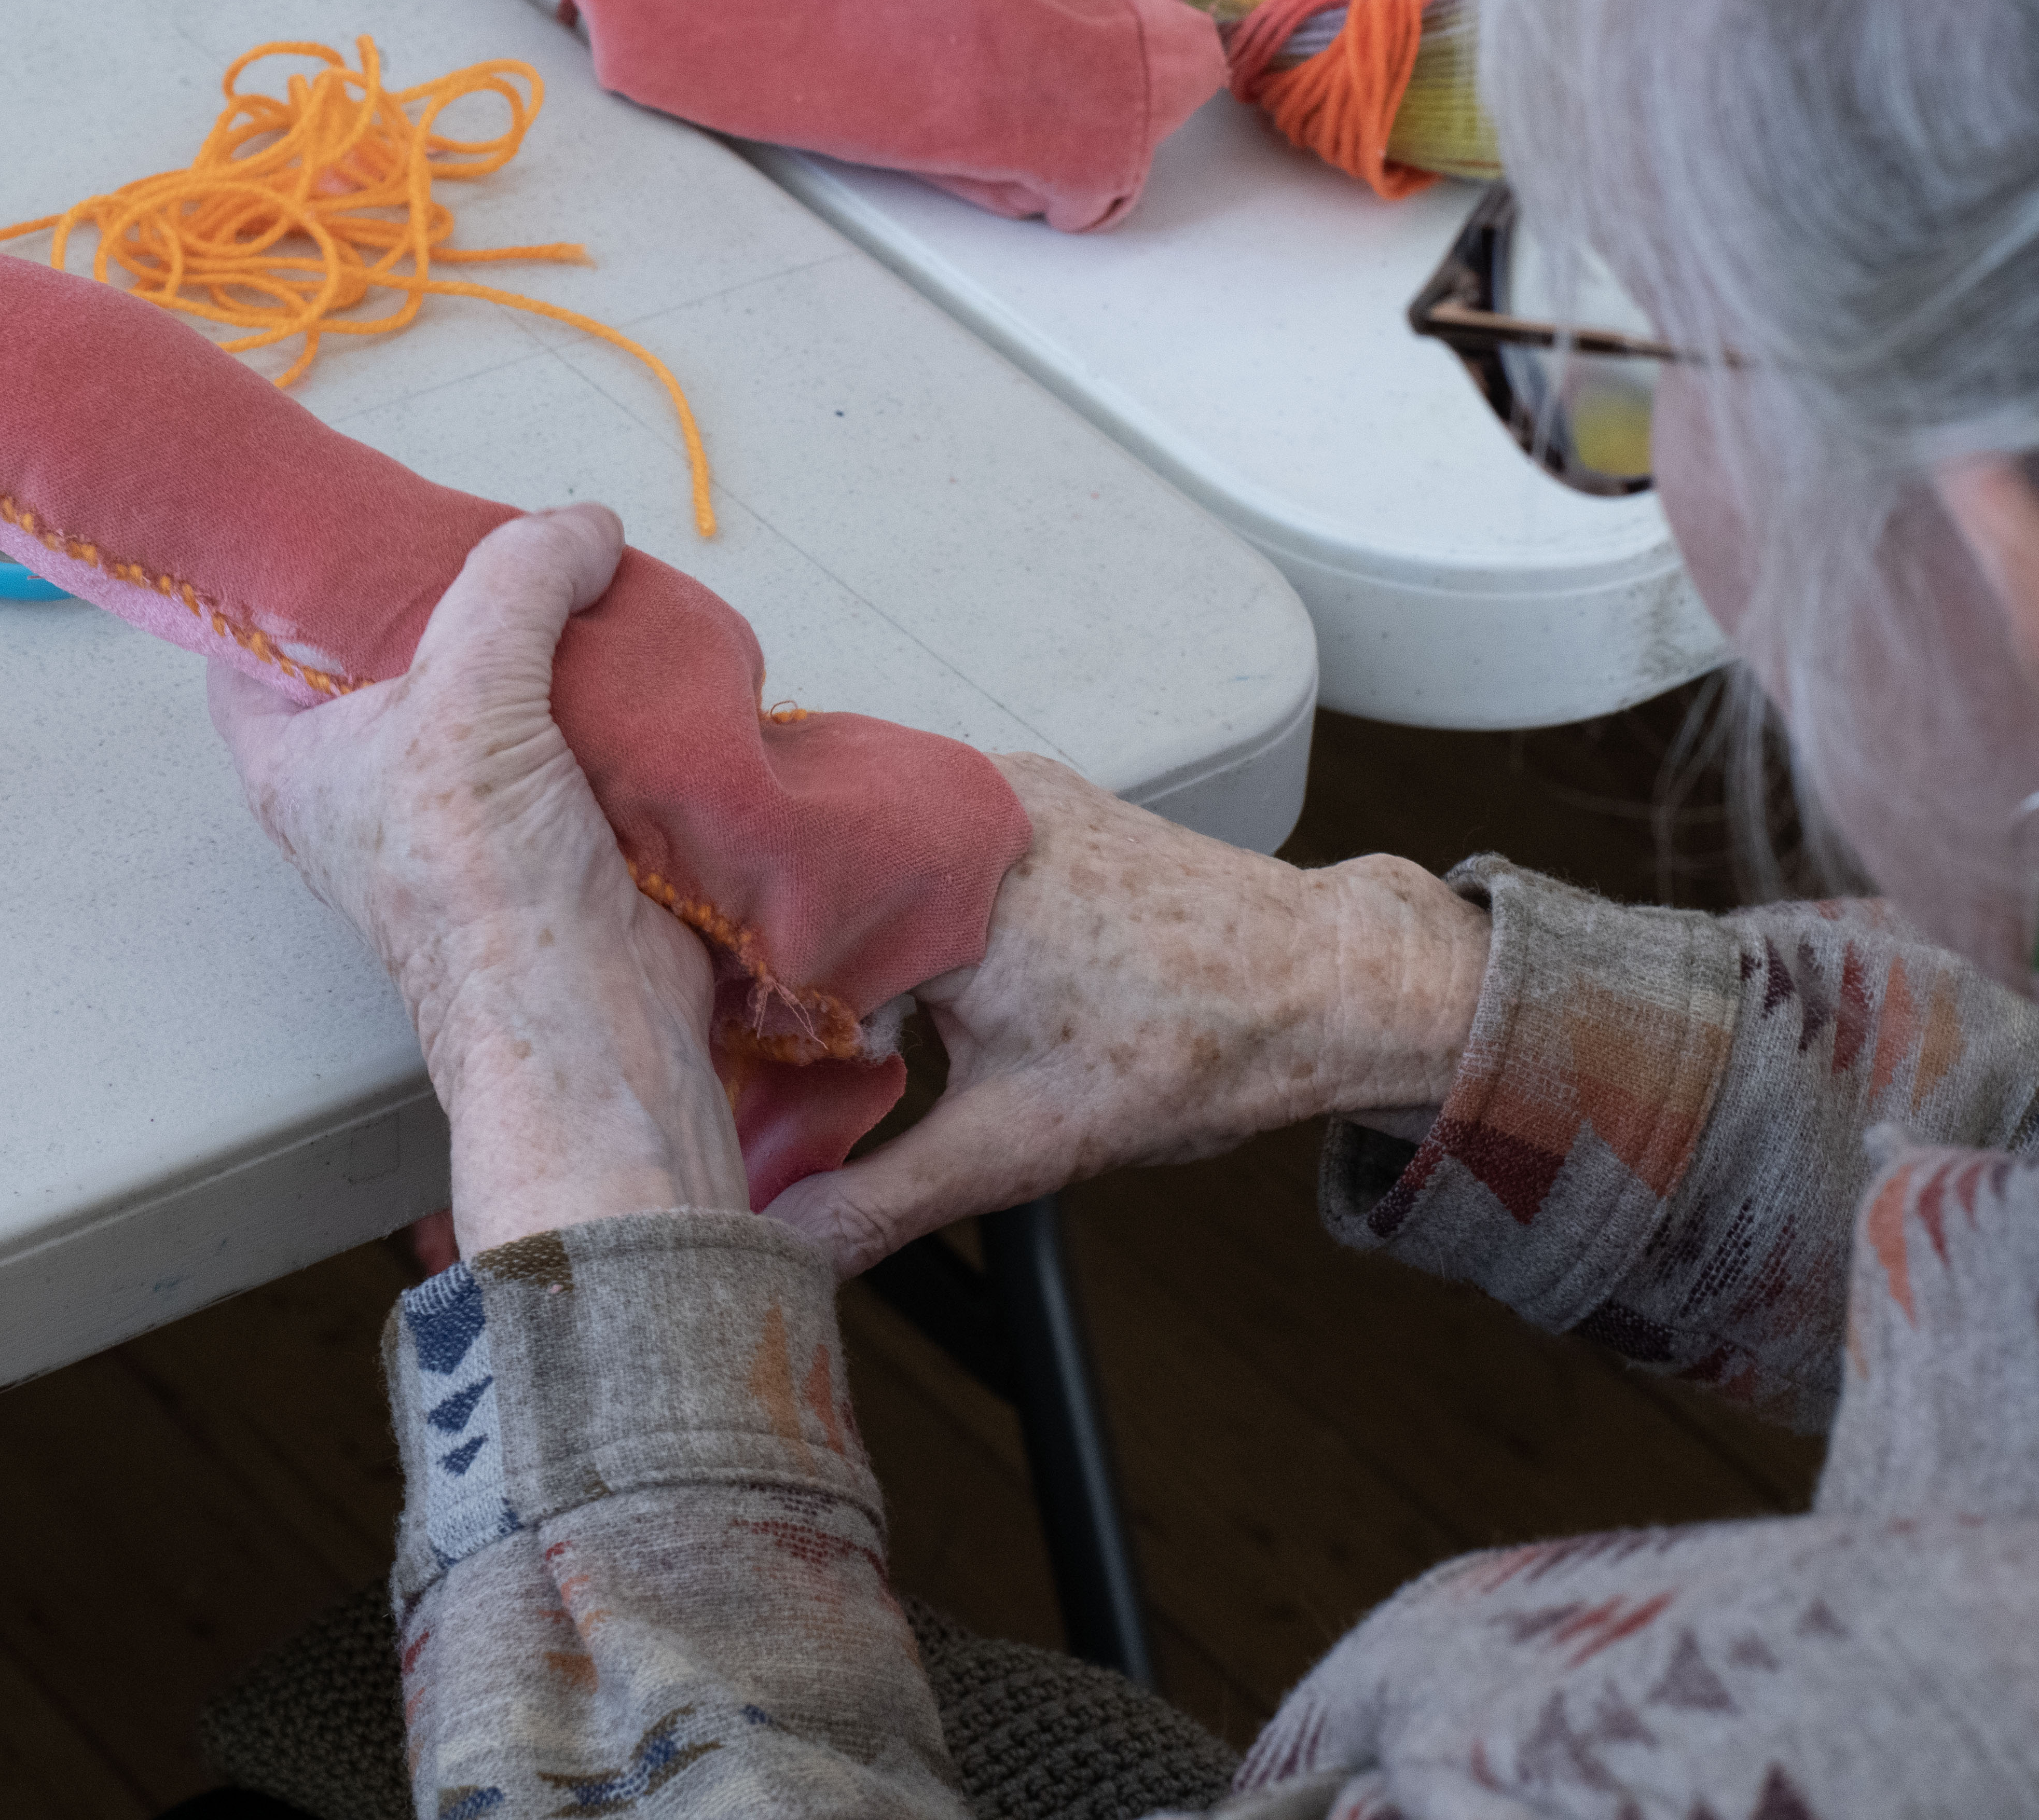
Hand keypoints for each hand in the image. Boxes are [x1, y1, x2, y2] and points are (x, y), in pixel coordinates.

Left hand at [209, 505, 749, 1250]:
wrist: (590, 1015)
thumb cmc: (482, 879)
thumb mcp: (471, 689)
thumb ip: (517, 580)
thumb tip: (580, 528)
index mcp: (294, 756)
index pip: (250, 642)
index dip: (287, 576)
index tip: (345, 515)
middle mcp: (363, 783)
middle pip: (385, 652)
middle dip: (441, 594)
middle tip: (489, 530)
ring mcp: (455, 809)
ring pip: (486, 689)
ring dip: (537, 643)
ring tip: (576, 579)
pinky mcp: (543, 830)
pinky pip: (561, 734)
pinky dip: (596, 695)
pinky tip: (628, 648)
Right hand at [763, 753, 1488, 1275]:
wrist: (1319, 979)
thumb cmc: (1191, 1047)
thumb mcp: (1018, 1146)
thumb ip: (882, 1198)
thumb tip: (782, 1248)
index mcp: (937, 886)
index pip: (769, 932)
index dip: (733, 1005)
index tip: (719, 1065)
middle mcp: (953, 809)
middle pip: (798, 873)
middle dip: (764, 952)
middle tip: (746, 1040)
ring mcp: (990, 790)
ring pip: (852, 845)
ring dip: (823, 915)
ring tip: (811, 1000)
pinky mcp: (1018, 795)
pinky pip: (909, 825)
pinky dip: (882, 883)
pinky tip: (884, 952)